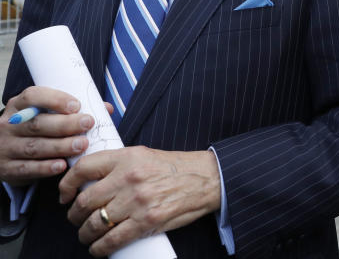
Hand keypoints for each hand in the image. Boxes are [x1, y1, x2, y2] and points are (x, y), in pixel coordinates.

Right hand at [0, 86, 94, 183]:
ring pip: (34, 147)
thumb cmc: (35, 127)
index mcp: (18, 106)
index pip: (32, 96)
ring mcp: (6, 147)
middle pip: (37, 124)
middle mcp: (9, 125)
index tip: (76, 105)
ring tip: (81, 145)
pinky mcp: (7, 168)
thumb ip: (73, 110)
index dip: (54, 99)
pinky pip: (26, 168)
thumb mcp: (45, 114)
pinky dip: (45, 168)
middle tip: (87, 124)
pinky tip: (62, 166)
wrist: (5, 151)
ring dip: (60, 146)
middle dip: (65, 124)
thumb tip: (106, 108)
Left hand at [59, 146, 220, 256]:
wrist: (207, 179)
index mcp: (128, 157)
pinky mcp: (146, 222)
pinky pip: (111, 240)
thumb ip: (119, 164)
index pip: (84, 168)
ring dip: (85, 234)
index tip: (64, 195)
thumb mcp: (145, 155)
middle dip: (74, 215)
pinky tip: (99, 248)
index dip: (66, 185)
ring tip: (88, 235)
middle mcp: (129, 178)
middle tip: (77, 219)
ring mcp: (137, 201)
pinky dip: (100, 248)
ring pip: (94, 223)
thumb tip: (91, 181)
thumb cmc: (177, 168)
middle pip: (85, 201)